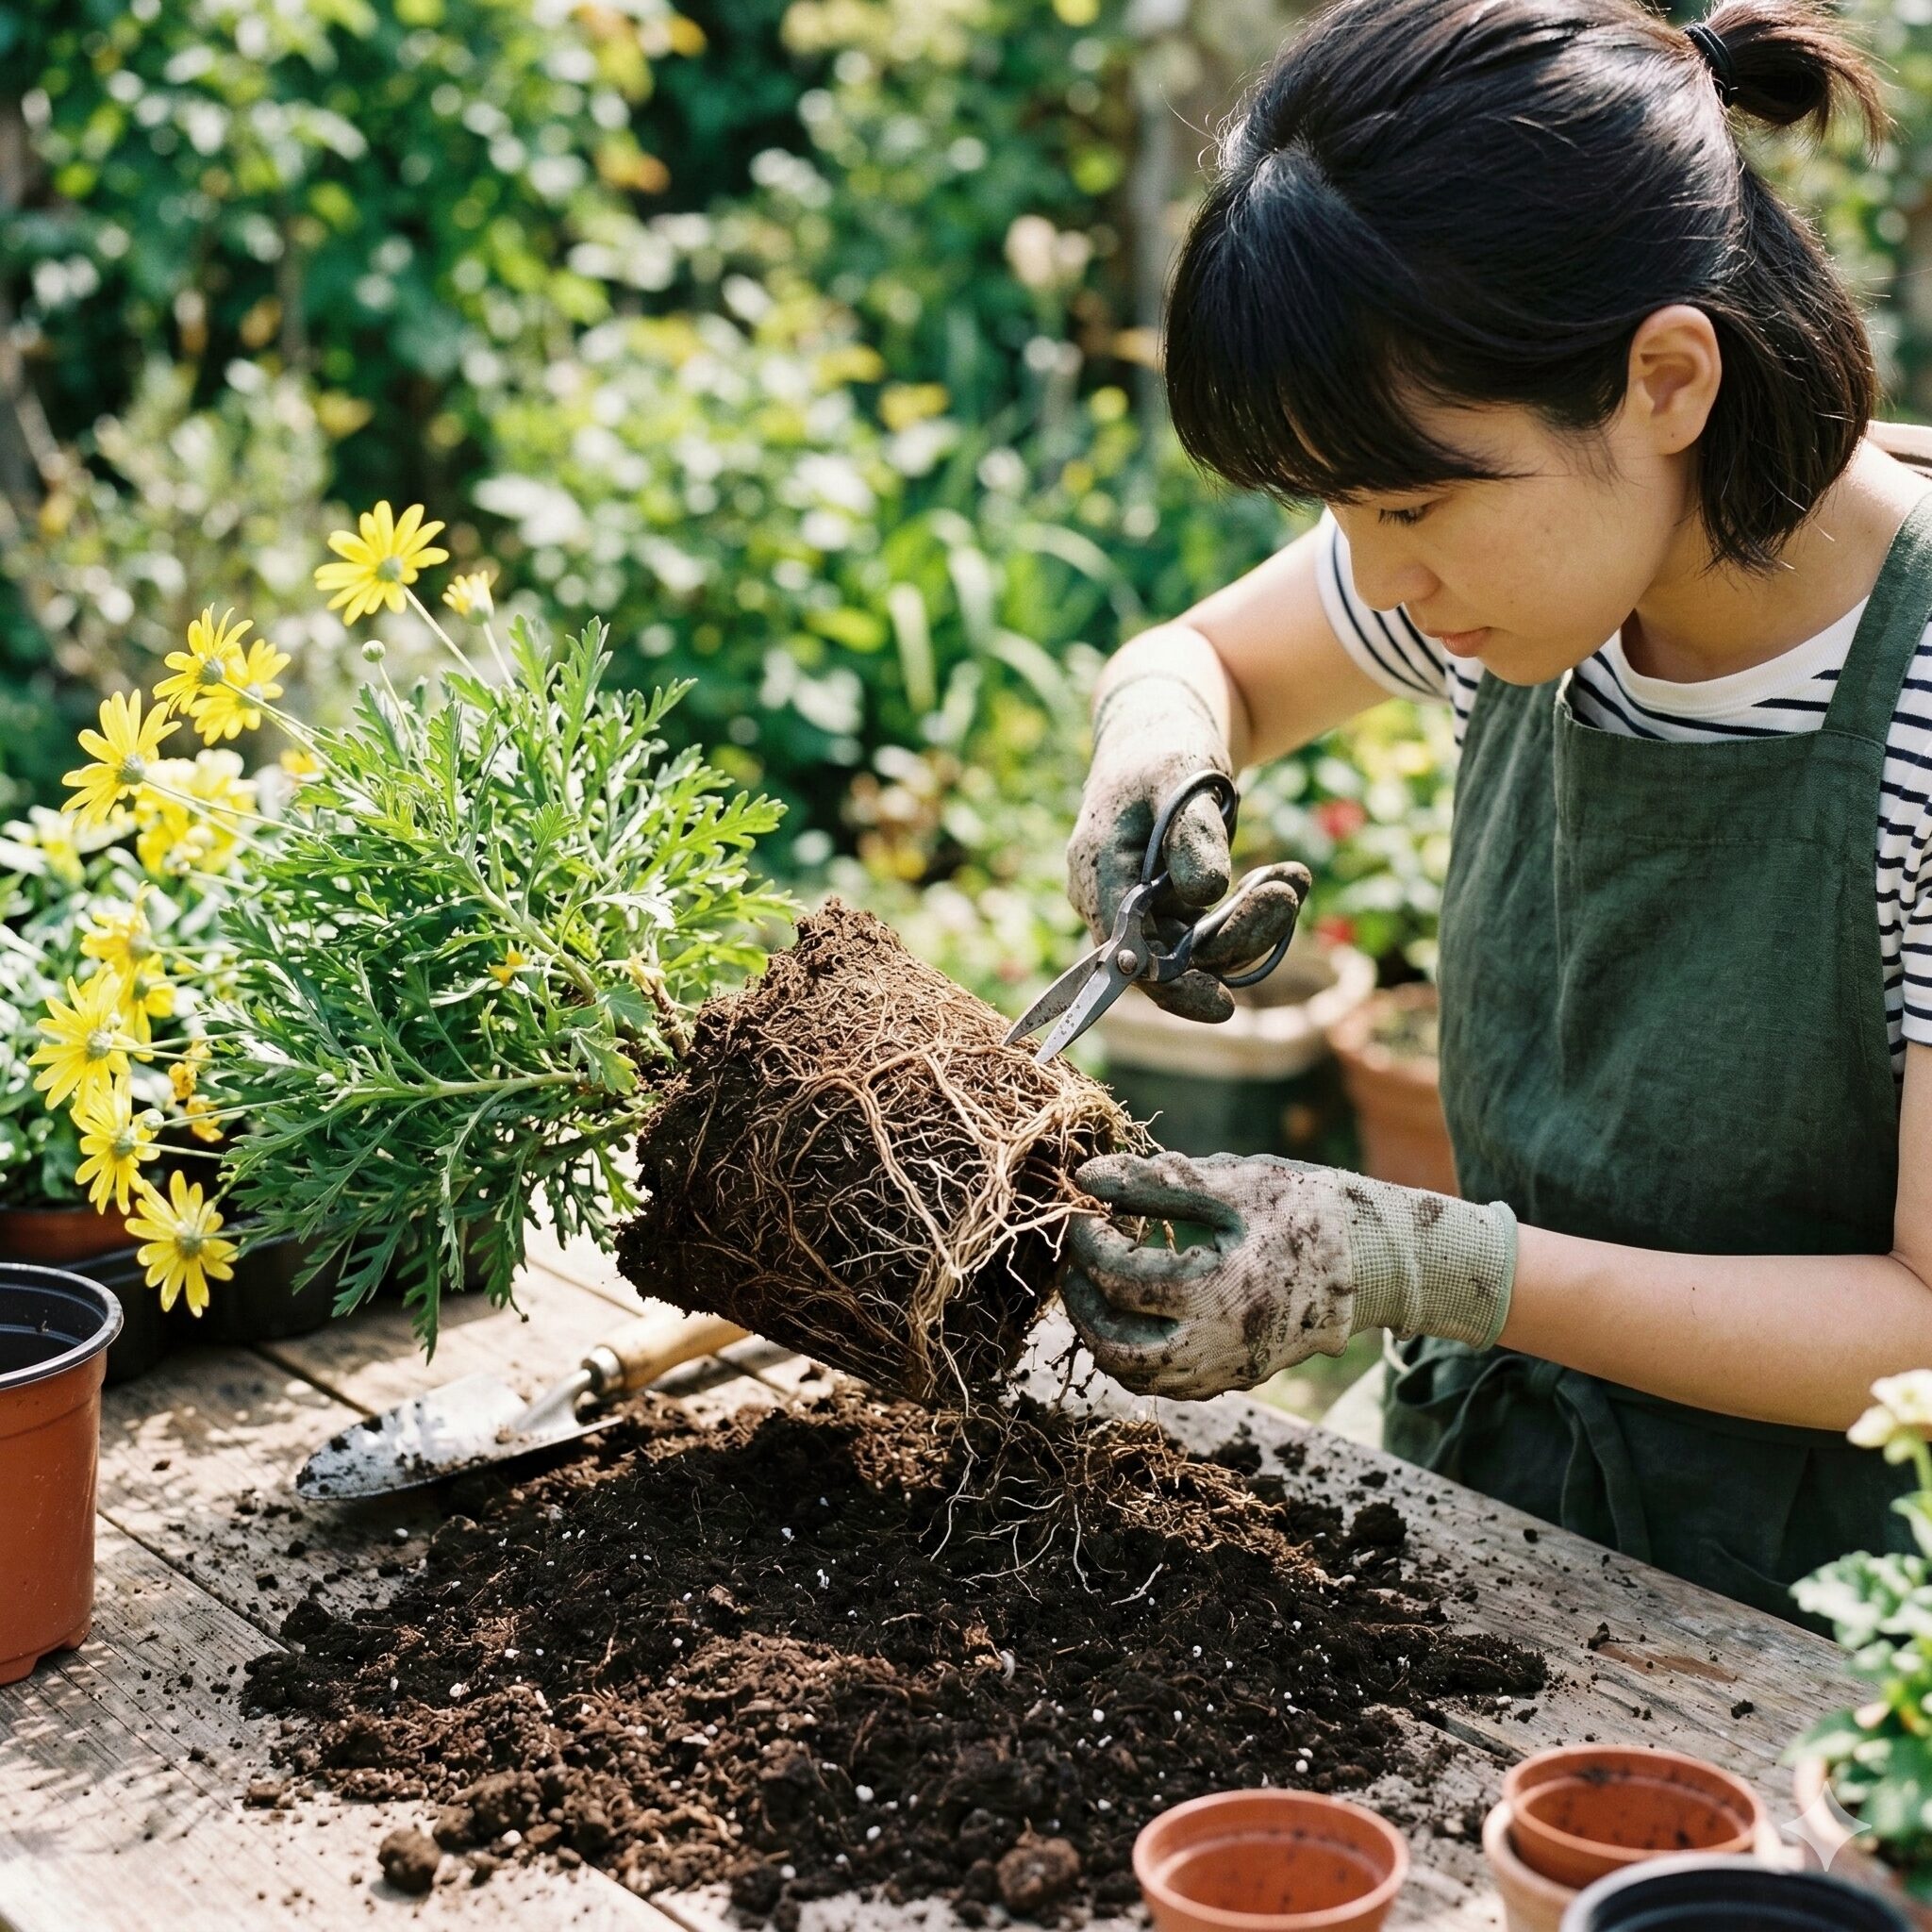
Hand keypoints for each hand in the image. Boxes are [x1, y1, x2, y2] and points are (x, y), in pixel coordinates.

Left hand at [1062, 1151, 1516, 1399]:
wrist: (1377, 1261)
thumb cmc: (1308, 1211)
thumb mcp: (1233, 1183)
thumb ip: (1155, 1183)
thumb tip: (1087, 1177)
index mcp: (1214, 1292)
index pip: (1120, 1276)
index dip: (1089, 1240)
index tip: (1084, 1208)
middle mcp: (1216, 1345)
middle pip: (1114, 1345)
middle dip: (1082, 1300)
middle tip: (1077, 1256)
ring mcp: (1226, 1369)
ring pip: (1135, 1375)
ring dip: (1102, 1332)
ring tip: (1096, 1283)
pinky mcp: (1235, 1377)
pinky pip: (1165, 1383)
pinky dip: (1134, 1353)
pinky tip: (1132, 1310)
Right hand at [1068, 675, 1308, 1021]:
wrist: (1159, 733)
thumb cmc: (1163, 750)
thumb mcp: (1181, 781)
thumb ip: (1191, 836)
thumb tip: (1205, 895)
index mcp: (1099, 873)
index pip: (1126, 955)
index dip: (1171, 987)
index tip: (1223, 1004)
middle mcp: (1113, 902)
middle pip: (1171, 959)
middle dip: (1236, 938)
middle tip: (1287, 893)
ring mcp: (1143, 909)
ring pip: (1201, 951)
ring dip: (1255, 922)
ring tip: (1294, 877)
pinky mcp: (1171, 907)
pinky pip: (1216, 931)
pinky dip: (1255, 910)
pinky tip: (1287, 876)